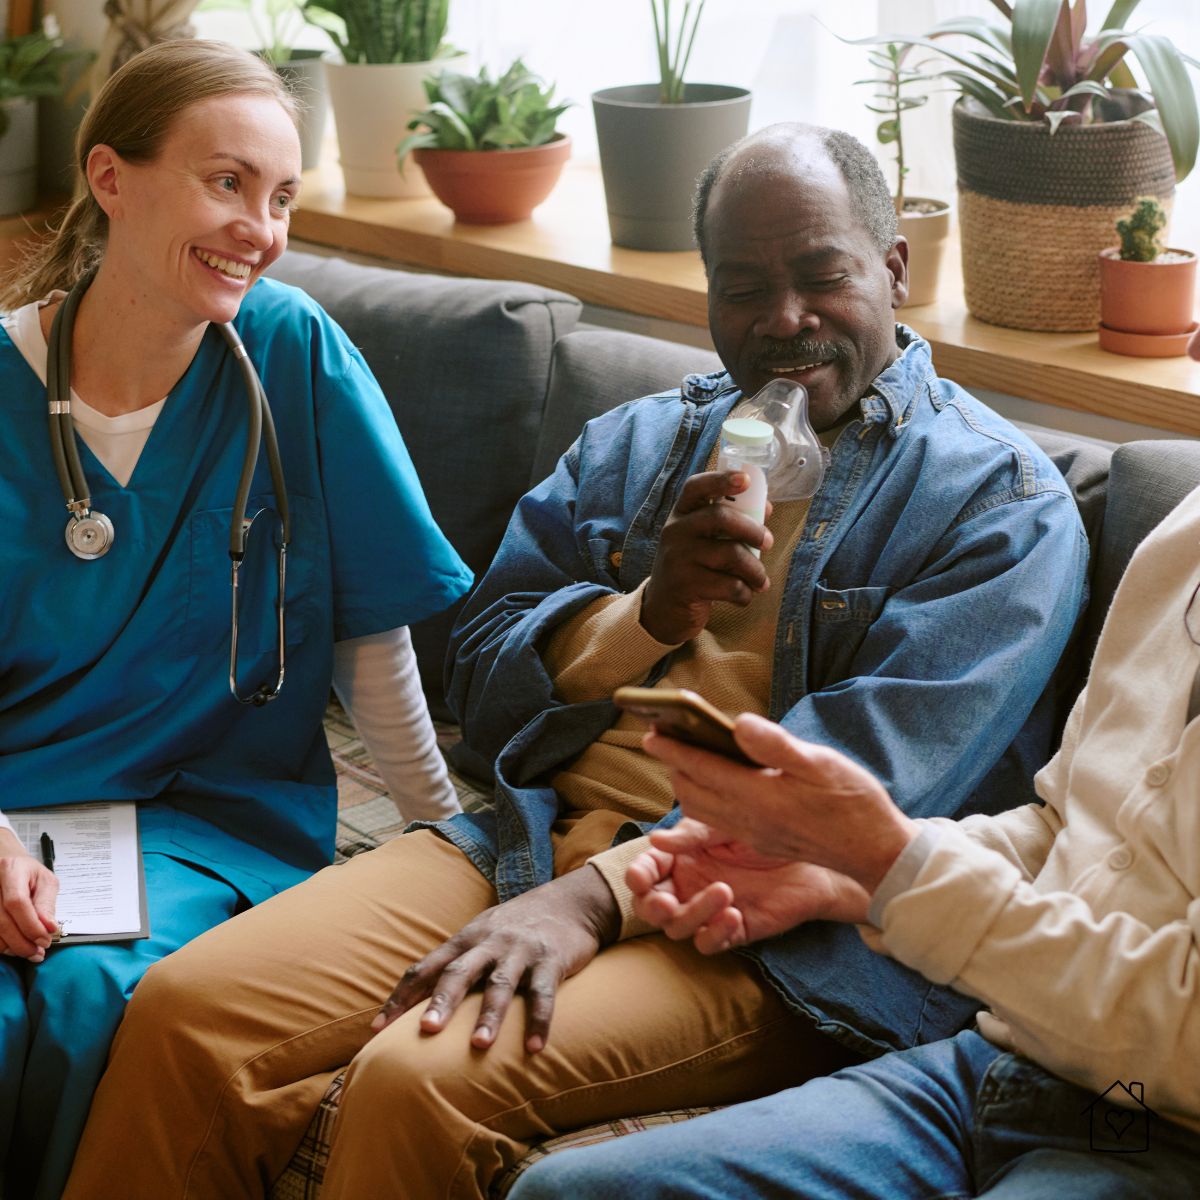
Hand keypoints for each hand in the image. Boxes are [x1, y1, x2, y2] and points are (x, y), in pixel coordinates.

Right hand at [0, 829, 58, 962]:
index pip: (17, 903)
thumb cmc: (27, 873)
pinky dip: (2, 945)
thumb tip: (49, 927)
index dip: (31, 925)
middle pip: (2, 921)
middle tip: (39, 952)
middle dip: (23, 942)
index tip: (45, 940)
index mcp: (10, 870)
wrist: (5, 864)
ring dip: (12, 948)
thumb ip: (47, 903)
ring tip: (30, 952)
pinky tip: (15, 947)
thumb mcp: (45, 881)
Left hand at [372, 866, 620, 1052]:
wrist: (571, 901)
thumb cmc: (516, 926)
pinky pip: (544, 994)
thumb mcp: (482, 935)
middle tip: (426, 1031)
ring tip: (479, 1046)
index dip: (401, 996)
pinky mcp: (551, 961)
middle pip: (459, 972)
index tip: (378, 1030)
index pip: (426, 967)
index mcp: (465, 940)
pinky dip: (540, 1021)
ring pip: (500, 984)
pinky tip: (535, 1048)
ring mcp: (520, 951)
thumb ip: (455, 963)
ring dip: (489, 1015)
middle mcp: (489, 943)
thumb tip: (415, 1002)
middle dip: (441, 1002)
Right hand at [627, 818, 869, 953]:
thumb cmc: (767, 830)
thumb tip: (655, 839)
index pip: (645, 870)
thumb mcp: (725, 823)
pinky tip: (733, 915)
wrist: (813, 852)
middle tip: (667, 903)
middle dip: (652, 907)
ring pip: (679, 927)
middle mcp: (689, 885)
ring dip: (693, 914)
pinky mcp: (734, 929)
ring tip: (724, 892)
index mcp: (681, 856)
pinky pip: (710, 943)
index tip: (640, 877)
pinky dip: (715, 934)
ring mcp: (709, 910)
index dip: (637, 876)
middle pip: (651, 907)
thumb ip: (692, 835)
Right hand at [640, 471, 774, 643]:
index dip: (721, 480)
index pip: (696, 487)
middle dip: (753, 530)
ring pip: (731, 554)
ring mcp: (678, 558)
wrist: (663, 609)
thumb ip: (730, 523)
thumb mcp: (704, 541)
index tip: (745, 479)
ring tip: (761, 581)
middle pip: (720, 517)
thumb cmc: (693, 568)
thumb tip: (765, 507)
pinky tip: (744, 596)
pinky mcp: (685, 586)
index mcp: (681, 514)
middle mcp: (675, 531)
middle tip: (769, 542)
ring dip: (755, 570)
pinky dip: (744, 593)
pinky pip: (729, 585)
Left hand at [644, 714, 918, 893]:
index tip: (651, 731)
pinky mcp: (761, 841)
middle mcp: (748, 819)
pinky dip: (702, 800)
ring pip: (700, 810)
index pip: (702, 769)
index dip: (673, 749)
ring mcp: (753, 834)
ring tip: (681, 758)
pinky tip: (711, 784)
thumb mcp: (820, 763)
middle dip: (672, 765)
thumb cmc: (852, 800)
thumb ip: (775, 745)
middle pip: (691, 792)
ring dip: (684, 784)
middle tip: (661, 738)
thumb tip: (739, 725)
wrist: (874, 850)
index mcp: (759, 796)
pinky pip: (717, 821)